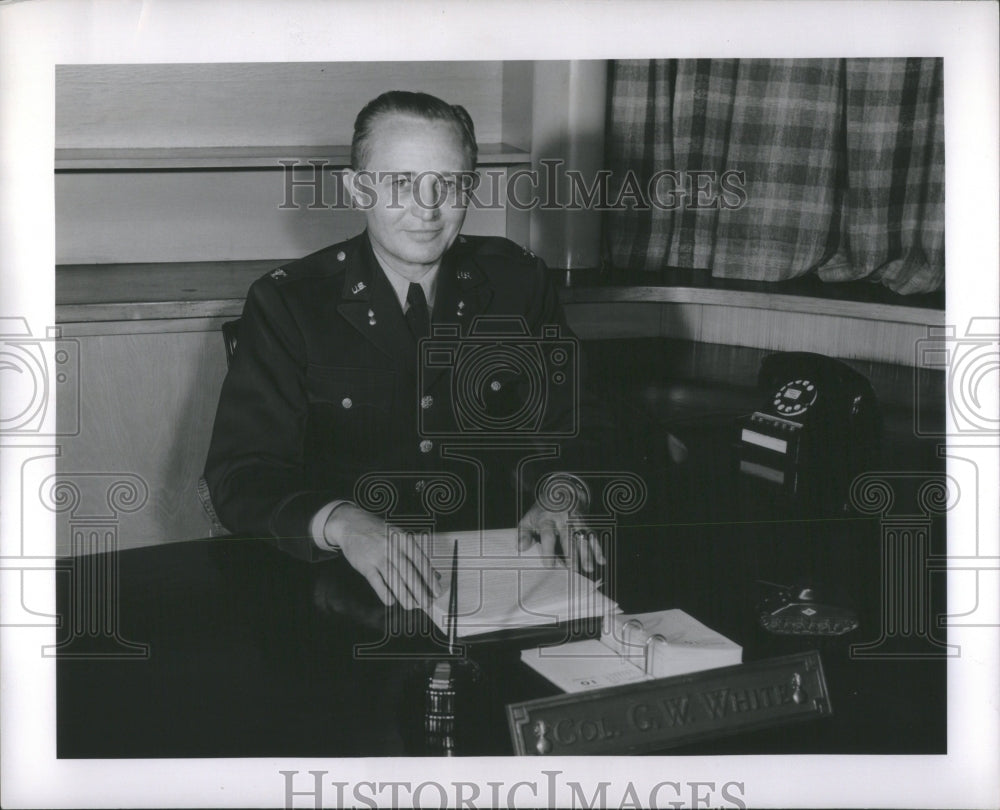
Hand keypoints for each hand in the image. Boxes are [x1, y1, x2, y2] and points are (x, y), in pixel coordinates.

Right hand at [321, 504, 441, 608]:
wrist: (351, 524)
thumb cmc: (380, 532)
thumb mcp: (399, 538)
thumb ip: (415, 555)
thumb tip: (434, 574)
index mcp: (403, 539)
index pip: (420, 561)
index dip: (430, 578)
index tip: (436, 591)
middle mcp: (392, 547)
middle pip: (408, 573)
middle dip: (419, 591)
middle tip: (426, 603)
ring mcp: (377, 556)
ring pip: (393, 579)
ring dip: (404, 595)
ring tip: (411, 606)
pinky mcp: (364, 564)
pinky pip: (376, 582)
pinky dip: (384, 593)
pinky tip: (391, 601)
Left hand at [517, 499, 604, 574]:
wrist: (560, 493)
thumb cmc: (542, 513)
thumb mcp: (529, 519)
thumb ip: (523, 534)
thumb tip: (520, 548)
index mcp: (547, 520)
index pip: (548, 535)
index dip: (549, 550)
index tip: (550, 565)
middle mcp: (563, 520)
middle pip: (568, 537)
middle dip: (571, 554)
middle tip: (573, 569)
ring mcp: (576, 522)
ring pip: (582, 538)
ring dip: (587, 553)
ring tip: (588, 568)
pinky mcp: (586, 525)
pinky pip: (593, 537)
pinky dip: (598, 549)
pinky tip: (602, 561)